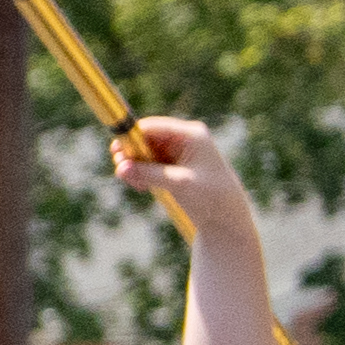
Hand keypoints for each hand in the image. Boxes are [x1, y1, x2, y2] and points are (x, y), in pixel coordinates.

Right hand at [114, 111, 255, 251]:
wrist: (227, 217)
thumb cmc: (210, 197)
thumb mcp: (178, 184)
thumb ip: (148, 174)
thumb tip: (120, 168)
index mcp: (190, 134)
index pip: (152, 127)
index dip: (131, 137)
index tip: (117, 155)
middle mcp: (183, 138)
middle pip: (144, 138)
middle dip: (131, 155)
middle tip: (123, 174)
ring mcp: (177, 152)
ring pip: (143, 152)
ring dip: (134, 167)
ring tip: (137, 186)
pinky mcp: (172, 165)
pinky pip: (147, 163)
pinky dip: (140, 174)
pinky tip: (142, 188)